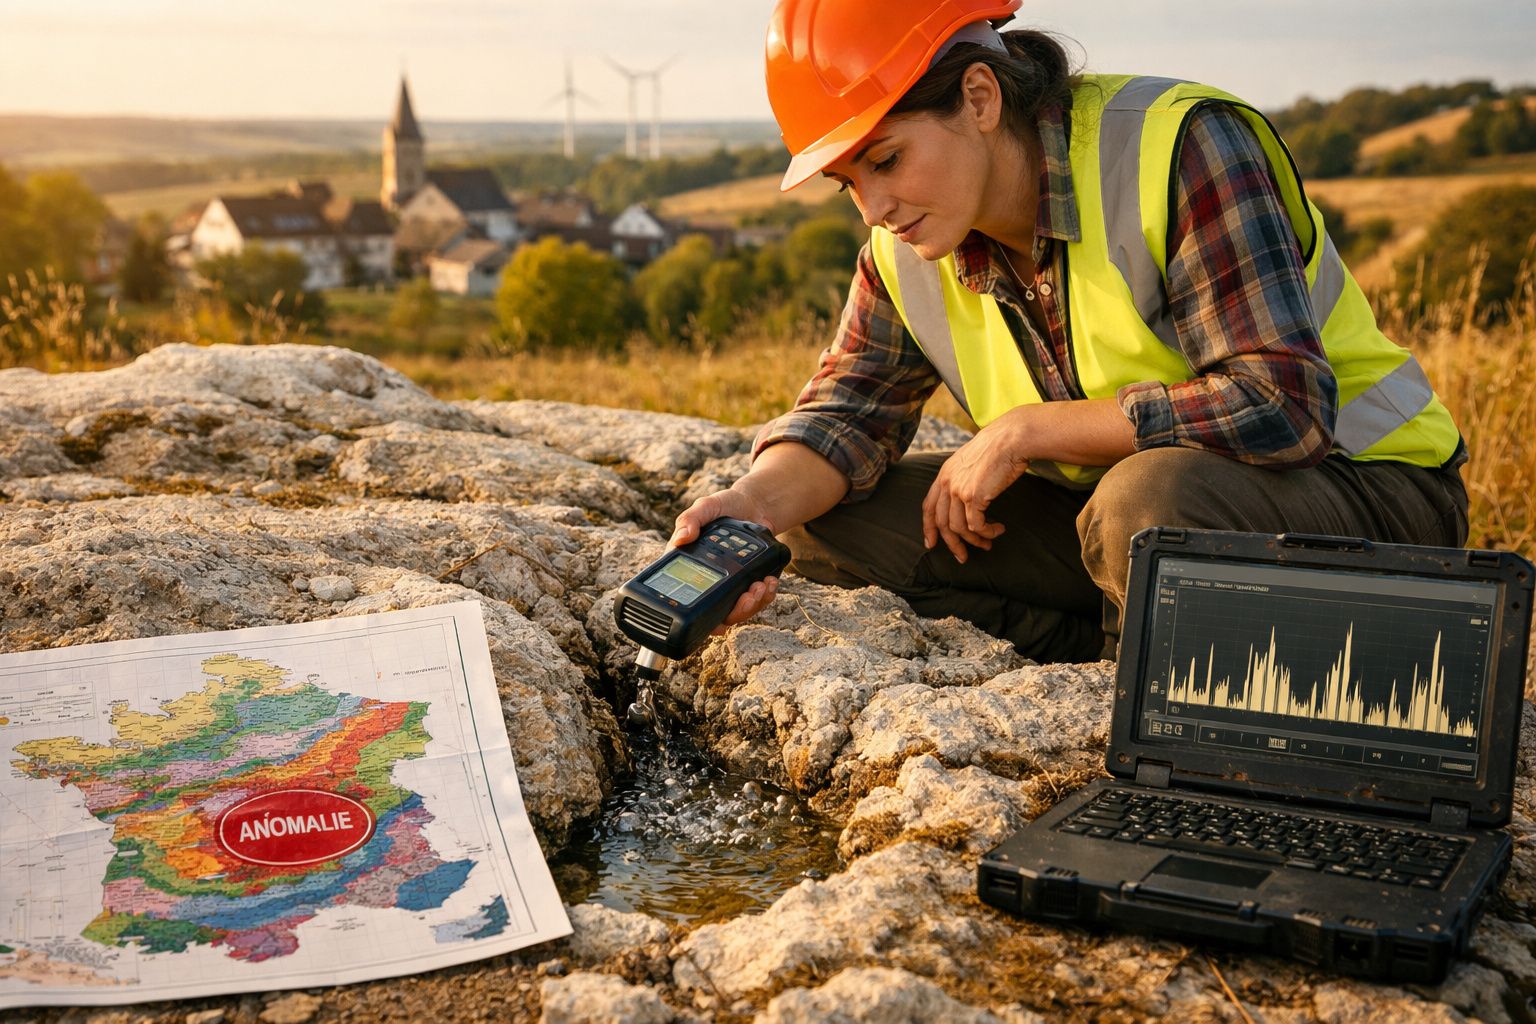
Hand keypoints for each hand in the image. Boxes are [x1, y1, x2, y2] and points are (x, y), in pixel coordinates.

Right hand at [670, 487, 780, 632]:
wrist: (754, 505)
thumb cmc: (724, 505)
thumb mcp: (705, 507)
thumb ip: (690, 519)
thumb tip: (681, 538)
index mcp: (690, 565)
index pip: (685, 597)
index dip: (697, 615)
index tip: (716, 615)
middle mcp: (707, 579)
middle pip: (714, 613)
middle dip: (735, 612)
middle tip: (749, 595)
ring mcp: (728, 584)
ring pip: (736, 611)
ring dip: (752, 605)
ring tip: (761, 586)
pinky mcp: (747, 583)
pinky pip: (755, 601)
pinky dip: (765, 597)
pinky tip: (769, 582)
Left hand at [921, 408, 1030, 562]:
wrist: (1011, 438)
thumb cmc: (998, 448)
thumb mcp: (972, 462)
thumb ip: (964, 478)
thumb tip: (969, 500)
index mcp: (944, 474)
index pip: (928, 506)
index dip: (928, 527)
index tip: (931, 543)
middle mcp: (947, 482)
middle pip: (942, 522)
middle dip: (952, 544)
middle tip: (962, 557)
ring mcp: (958, 490)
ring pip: (960, 528)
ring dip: (975, 540)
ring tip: (988, 543)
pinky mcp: (974, 496)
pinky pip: (976, 525)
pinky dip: (987, 532)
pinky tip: (998, 530)